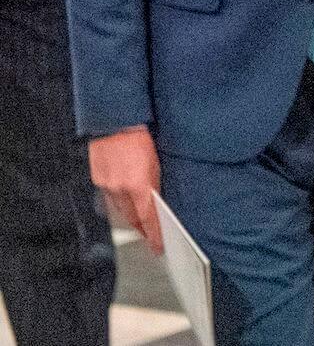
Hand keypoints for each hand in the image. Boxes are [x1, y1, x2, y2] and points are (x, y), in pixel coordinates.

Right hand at [89, 125, 162, 253]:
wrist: (115, 124)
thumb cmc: (140, 139)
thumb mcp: (156, 163)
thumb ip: (154, 184)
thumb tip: (156, 202)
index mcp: (138, 185)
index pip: (148, 218)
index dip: (154, 234)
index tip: (158, 245)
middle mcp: (120, 188)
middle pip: (132, 218)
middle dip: (141, 228)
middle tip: (150, 237)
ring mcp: (106, 185)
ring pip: (119, 209)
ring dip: (130, 216)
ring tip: (140, 222)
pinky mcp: (97, 180)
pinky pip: (109, 197)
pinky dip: (119, 201)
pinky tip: (124, 202)